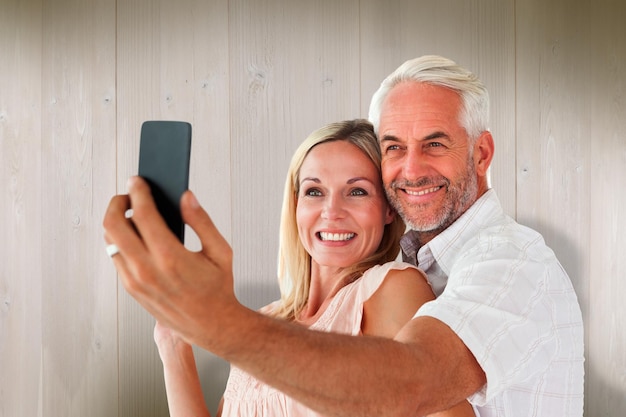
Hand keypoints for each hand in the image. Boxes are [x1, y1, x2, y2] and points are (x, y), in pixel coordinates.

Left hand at [103, 176, 240, 347]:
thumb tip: (186, 197)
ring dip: (117, 222)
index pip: (142, 215)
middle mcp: (147, 270)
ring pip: (110, 241)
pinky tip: (136, 235)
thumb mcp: (220, 251)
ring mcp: (135, 281)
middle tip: (129, 195)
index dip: (138, 192)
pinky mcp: (131, 289)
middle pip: (113, 225)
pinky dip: (121, 241)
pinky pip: (116, 257)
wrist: (211, 325)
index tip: (137, 181)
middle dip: (118, 203)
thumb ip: (202, 222)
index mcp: (171, 257)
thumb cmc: (218, 288)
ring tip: (132, 214)